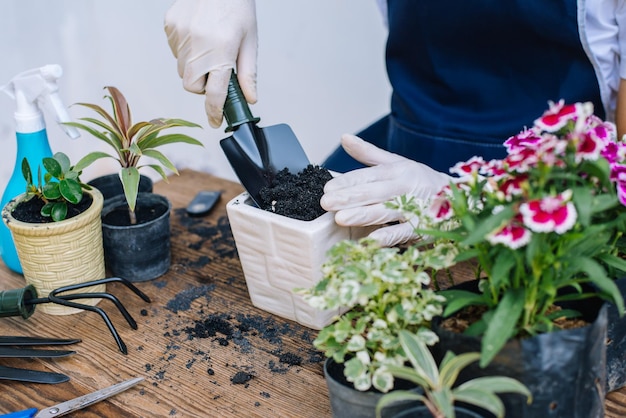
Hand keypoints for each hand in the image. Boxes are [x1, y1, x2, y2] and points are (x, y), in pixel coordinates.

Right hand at [164, 0, 257, 127]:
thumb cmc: (238, 7)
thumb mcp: (249, 41)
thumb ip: (248, 73)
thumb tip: (250, 98)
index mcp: (221, 51)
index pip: (215, 93)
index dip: (215, 111)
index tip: (215, 121)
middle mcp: (198, 46)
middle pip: (192, 86)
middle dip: (203, 86)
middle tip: (216, 71)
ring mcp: (180, 35)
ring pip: (182, 70)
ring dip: (195, 68)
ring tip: (209, 47)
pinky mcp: (170, 26)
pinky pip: (175, 51)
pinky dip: (186, 51)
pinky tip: (198, 35)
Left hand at [321, 134, 450, 246]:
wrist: (459, 198)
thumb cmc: (421, 181)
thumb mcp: (397, 162)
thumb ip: (369, 153)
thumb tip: (344, 138)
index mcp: (397, 171)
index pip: (368, 175)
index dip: (347, 182)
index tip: (327, 188)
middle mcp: (404, 187)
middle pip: (373, 193)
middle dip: (348, 198)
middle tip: (326, 203)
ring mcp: (413, 207)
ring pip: (384, 211)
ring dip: (363, 215)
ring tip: (341, 218)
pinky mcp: (421, 227)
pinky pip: (402, 232)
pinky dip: (387, 236)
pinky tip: (371, 240)